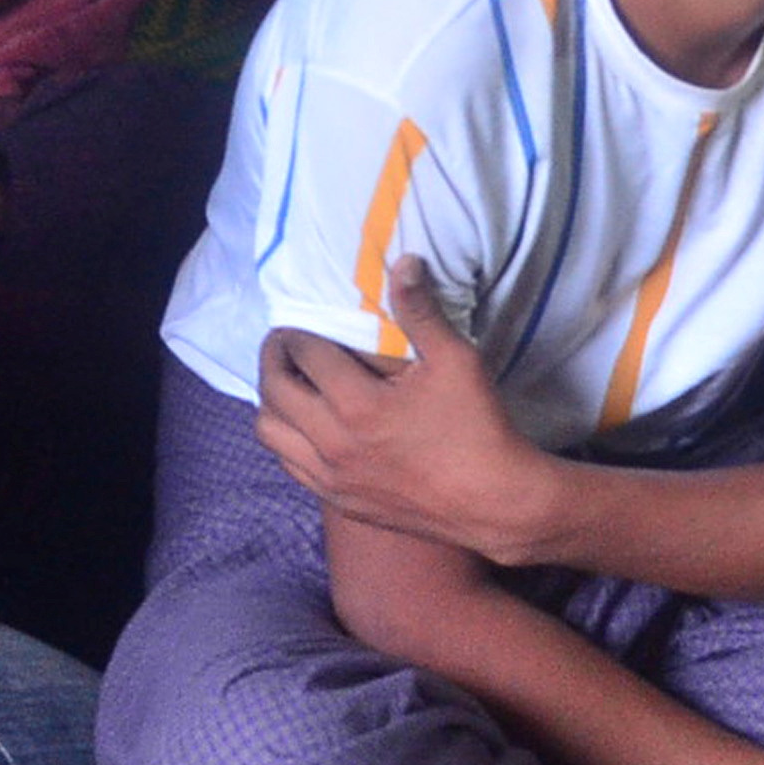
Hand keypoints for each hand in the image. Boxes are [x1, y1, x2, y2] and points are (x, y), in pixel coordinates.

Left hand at [255, 259, 552, 562]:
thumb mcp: (455, 360)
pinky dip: (287, 438)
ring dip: (272, 400)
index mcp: (358, 406)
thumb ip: (421, 310)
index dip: (296, 332)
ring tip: (291, 382)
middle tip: (284, 343)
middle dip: (273, 358)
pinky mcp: (338, 500)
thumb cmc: (477, 427)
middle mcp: (333, 443)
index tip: (297, 321)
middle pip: (274, 391)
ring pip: (270, 433)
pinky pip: (289, 464)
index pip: (304, 355)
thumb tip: (404, 261)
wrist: (493, 503)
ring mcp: (331, 477)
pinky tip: (306, 423)